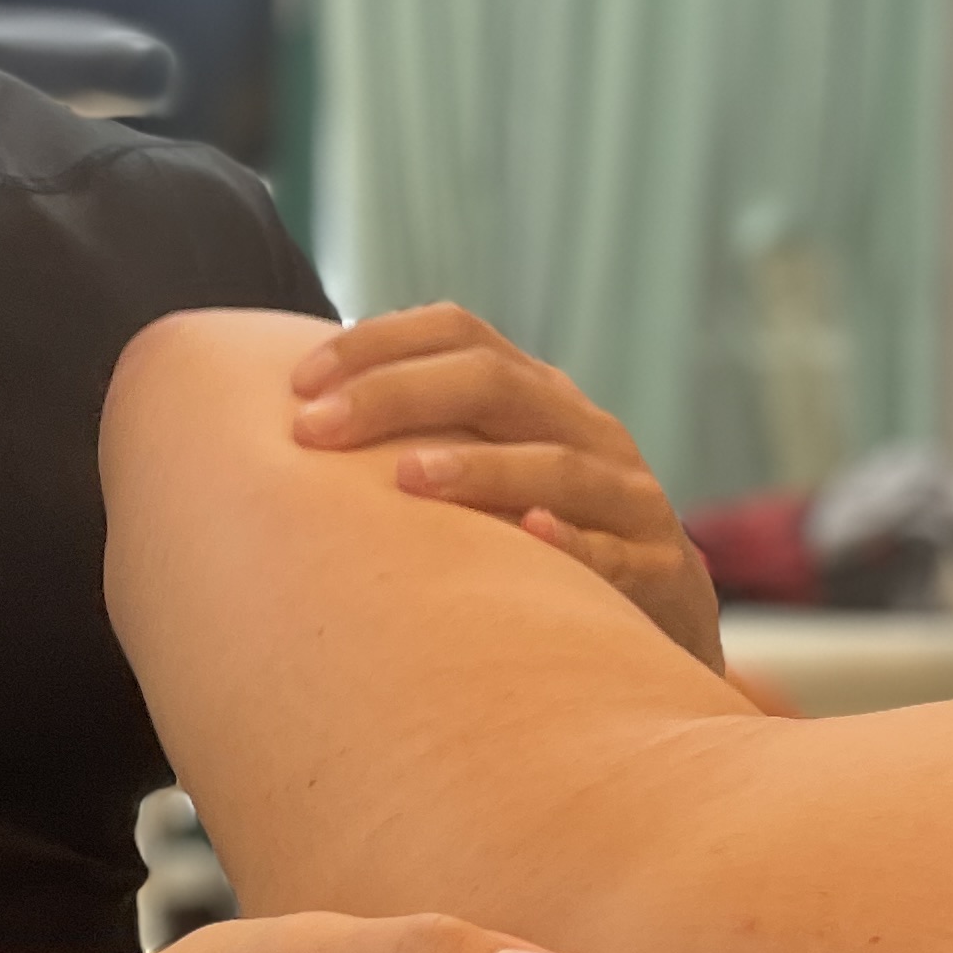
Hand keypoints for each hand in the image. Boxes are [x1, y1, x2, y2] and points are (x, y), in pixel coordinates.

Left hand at [291, 305, 724, 671]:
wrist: (665, 620)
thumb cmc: (542, 544)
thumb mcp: (491, 473)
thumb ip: (419, 438)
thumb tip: (288, 421)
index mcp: (539, 395)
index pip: (459, 333)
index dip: (378, 344)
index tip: (296, 382)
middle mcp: (587, 430)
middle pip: (494, 383)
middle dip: (397, 397)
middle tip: (313, 432)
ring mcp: (629, 496)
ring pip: (556, 464)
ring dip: (477, 468)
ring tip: (405, 479)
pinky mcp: (661, 568)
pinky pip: (615, 554)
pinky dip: (572, 544)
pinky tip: (528, 539)